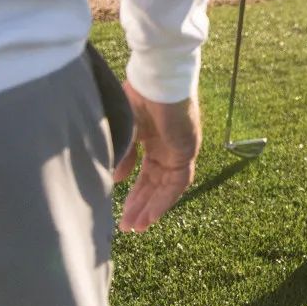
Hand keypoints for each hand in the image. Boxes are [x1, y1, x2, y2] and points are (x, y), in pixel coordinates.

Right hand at [114, 83, 199, 231]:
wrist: (157, 78)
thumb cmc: (137, 94)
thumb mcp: (126, 129)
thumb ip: (125, 154)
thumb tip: (118, 179)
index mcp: (153, 137)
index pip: (146, 172)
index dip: (135, 192)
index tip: (123, 212)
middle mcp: (168, 145)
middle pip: (156, 182)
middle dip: (141, 204)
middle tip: (127, 227)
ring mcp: (180, 148)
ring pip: (167, 186)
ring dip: (152, 207)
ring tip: (137, 228)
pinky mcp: (188, 149)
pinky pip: (179, 181)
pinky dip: (165, 200)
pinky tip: (152, 216)